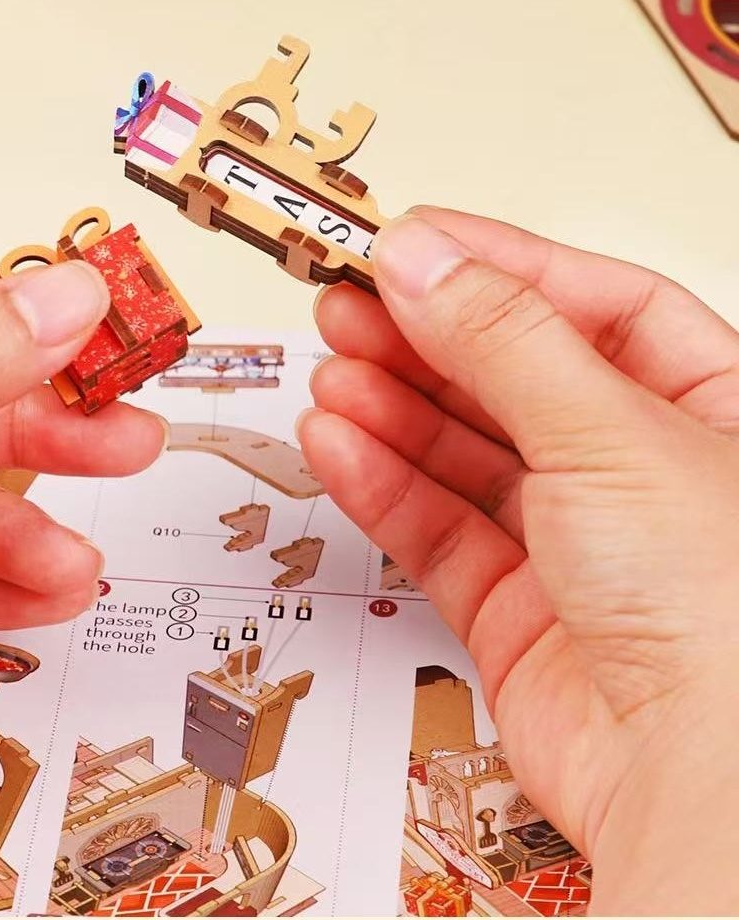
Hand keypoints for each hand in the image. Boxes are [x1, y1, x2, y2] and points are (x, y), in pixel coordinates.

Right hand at [299, 209, 738, 914]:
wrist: (701, 787)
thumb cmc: (725, 618)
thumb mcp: (609, 434)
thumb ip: (503, 341)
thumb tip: (422, 261)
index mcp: (711, 406)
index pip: (594, 305)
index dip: (498, 266)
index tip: (412, 244)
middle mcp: (641, 470)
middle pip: (513, 375)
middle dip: (424, 337)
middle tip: (347, 302)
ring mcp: (575, 541)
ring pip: (462, 452)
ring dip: (389, 407)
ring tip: (331, 367)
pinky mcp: (514, 608)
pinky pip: (434, 526)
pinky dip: (380, 482)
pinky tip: (337, 441)